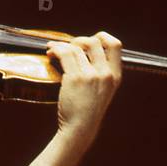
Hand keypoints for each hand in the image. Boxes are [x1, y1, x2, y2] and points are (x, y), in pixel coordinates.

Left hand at [47, 31, 121, 148]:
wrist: (80, 129)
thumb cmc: (87, 112)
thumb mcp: (103, 91)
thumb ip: (100, 73)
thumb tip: (84, 53)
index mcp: (115, 76)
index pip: (115, 45)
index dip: (102, 37)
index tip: (89, 40)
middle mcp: (105, 74)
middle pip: (94, 41)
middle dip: (78, 40)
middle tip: (68, 47)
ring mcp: (90, 75)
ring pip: (76, 48)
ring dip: (61, 45)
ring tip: (53, 50)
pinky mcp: (75, 78)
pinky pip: (64, 55)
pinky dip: (55, 50)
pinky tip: (51, 54)